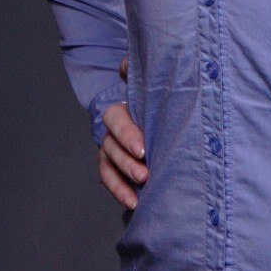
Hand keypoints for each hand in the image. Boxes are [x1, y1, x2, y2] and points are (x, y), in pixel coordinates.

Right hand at [99, 56, 147, 207]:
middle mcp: (112, 132)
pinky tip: (133, 204)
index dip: (125, 133)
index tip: (142, 149)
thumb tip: (127, 65)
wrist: (161, 114)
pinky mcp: (119, 169)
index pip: (115, 119)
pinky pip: (113, 182)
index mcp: (122, 110)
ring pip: (108, 167)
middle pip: (110, 147)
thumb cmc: (160, 99)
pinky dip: (121, 193)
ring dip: (121, 182)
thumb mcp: (155, 84)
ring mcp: (113, 152)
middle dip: (126, 162)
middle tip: (144, 174)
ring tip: (137, 195)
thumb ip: (144, 73)